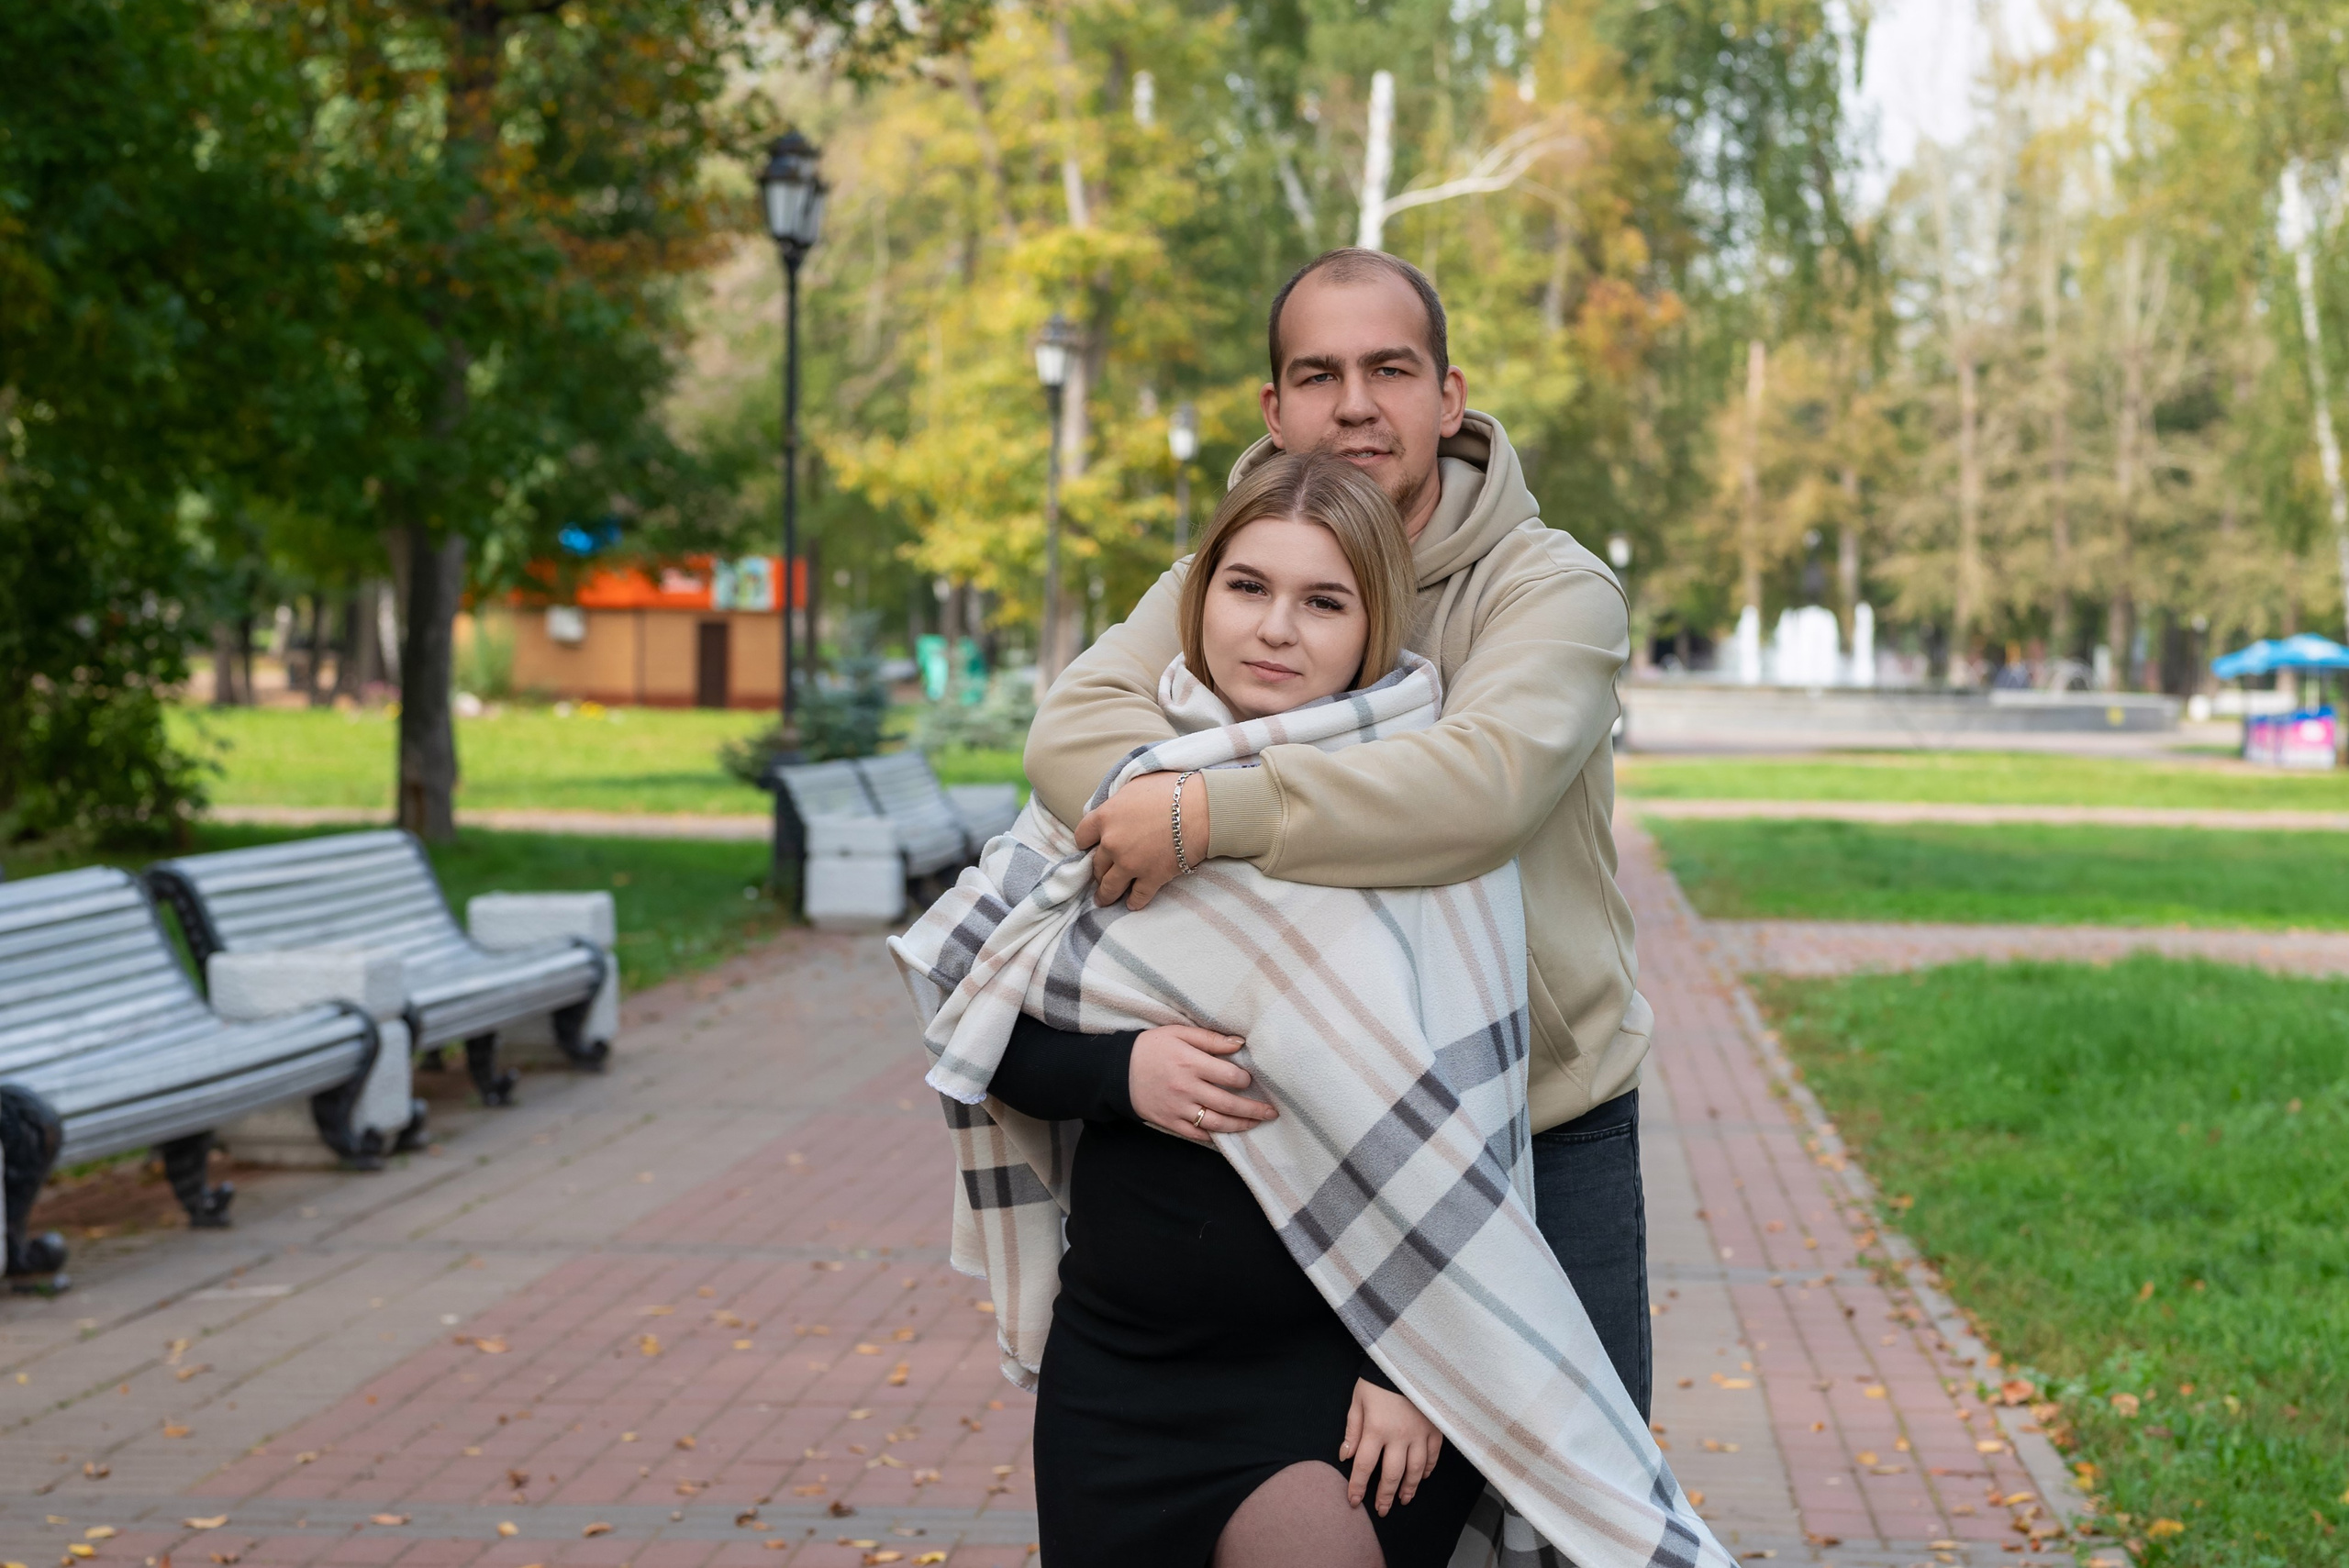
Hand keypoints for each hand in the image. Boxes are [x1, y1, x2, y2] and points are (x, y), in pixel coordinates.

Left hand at [1074, 770, 1210, 909]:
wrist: (1202, 809)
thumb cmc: (1173, 790)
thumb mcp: (1136, 784)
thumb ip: (1119, 800)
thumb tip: (1114, 806)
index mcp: (1106, 817)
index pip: (1082, 835)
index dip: (1085, 843)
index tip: (1089, 848)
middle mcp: (1113, 843)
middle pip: (1096, 864)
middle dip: (1098, 870)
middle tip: (1100, 874)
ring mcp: (1131, 864)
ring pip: (1109, 887)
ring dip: (1105, 894)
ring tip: (1104, 899)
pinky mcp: (1151, 878)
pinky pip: (1137, 897)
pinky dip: (1134, 902)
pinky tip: (1132, 904)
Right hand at [1128, 1025, 1272, 1143]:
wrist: (1116, 1071)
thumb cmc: (1150, 1047)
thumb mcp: (1178, 1033)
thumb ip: (1210, 1039)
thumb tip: (1239, 1043)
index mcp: (1191, 1063)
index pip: (1230, 1077)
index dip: (1245, 1080)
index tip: (1249, 1080)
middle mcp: (1187, 1088)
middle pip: (1229, 1104)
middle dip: (1254, 1109)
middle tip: (1271, 1112)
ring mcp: (1179, 1108)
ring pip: (1217, 1123)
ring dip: (1241, 1126)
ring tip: (1256, 1124)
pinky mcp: (1170, 1122)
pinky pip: (1198, 1135)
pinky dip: (1216, 1137)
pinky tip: (1229, 1134)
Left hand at [1340, 1378, 1442, 1515]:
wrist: (1407, 1359)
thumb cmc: (1378, 1379)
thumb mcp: (1358, 1400)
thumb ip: (1352, 1429)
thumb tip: (1345, 1456)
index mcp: (1376, 1429)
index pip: (1364, 1466)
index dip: (1358, 1486)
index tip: (1354, 1501)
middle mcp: (1399, 1436)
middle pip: (1392, 1474)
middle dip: (1385, 1496)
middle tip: (1382, 1510)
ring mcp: (1419, 1433)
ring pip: (1415, 1470)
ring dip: (1409, 1488)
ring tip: (1404, 1500)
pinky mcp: (1434, 1428)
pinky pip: (1433, 1455)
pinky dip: (1428, 1469)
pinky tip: (1422, 1477)